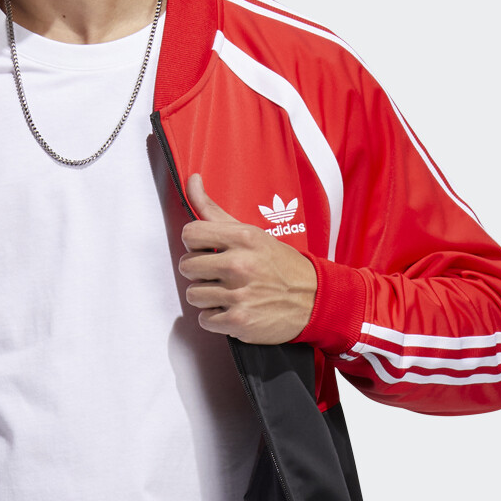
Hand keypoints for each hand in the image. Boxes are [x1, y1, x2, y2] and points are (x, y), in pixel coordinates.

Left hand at [176, 172, 317, 345]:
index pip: (190, 233)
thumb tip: (191, 180)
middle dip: (200, 272)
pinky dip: (216, 318)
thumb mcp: (251, 232)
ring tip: (229, 292)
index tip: (206, 249)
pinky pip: (205, 319)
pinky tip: (233, 308)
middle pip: (186, 266)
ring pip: (193, 295)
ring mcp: (239, 294)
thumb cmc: (280, 265)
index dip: (194, 243)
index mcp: (243, 238)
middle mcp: (239, 264)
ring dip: (207, 296)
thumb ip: (214, 210)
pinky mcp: (239, 321)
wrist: (313, 299)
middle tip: (219, 274)